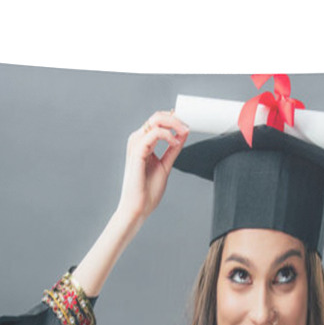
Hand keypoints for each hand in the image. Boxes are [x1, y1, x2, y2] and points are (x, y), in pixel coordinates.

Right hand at [117, 110, 189, 224]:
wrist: (138, 207)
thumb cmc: (147, 190)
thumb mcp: (165, 165)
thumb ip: (172, 150)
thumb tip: (182, 135)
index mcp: (142, 143)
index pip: (157, 121)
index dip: (173, 118)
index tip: (187, 123)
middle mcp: (137, 140)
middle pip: (156, 117)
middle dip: (176, 118)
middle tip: (188, 126)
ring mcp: (136, 145)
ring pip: (155, 120)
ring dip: (173, 124)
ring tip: (184, 132)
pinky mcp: (137, 152)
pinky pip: (154, 134)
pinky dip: (168, 136)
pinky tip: (175, 143)